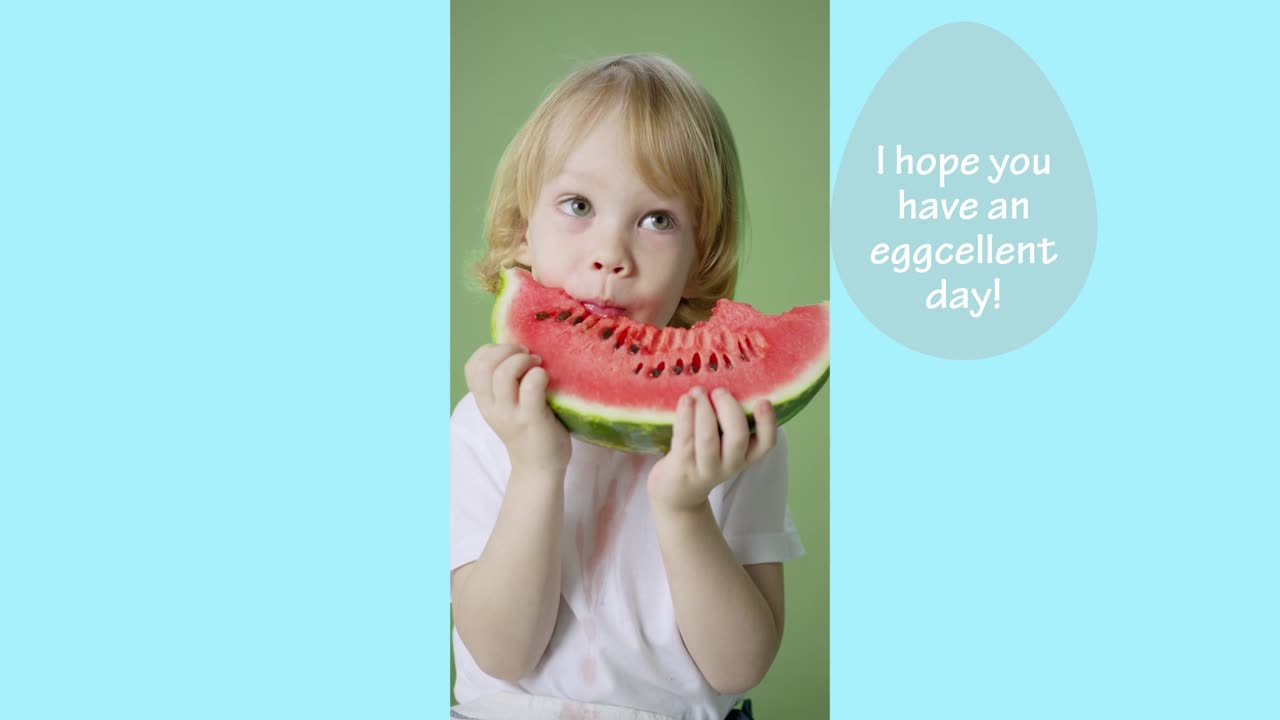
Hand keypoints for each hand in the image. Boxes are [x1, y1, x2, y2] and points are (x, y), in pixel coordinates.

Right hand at [465, 343, 570, 472]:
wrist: (540, 469)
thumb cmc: (529, 431)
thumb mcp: (507, 408)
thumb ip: (505, 385)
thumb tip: (519, 349)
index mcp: (485, 402)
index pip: (472, 367)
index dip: (490, 351)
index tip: (511, 353)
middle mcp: (492, 408)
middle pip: (485, 366)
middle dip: (507, 350)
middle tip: (527, 356)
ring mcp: (511, 414)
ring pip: (504, 374)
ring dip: (523, 360)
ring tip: (537, 365)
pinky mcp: (532, 419)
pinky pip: (531, 386)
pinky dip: (539, 374)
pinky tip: (546, 378)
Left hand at [647, 387, 776, 511]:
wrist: (678, 492)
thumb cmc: (704, 456)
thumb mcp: (724, 445)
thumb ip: (730, 422)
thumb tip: (728, 380)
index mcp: (746, 455)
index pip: (766, 443)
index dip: (768, 422)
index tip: (763, 400)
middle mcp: (729, 464)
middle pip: (737, 438)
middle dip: (729, 409)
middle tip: (720, 391)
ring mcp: (705, 468)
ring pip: (709, 439)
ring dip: (704, 410)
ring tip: (698, 392)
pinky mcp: (682, 466)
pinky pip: (685, 439)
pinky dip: (685, 416)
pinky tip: (685, 400)